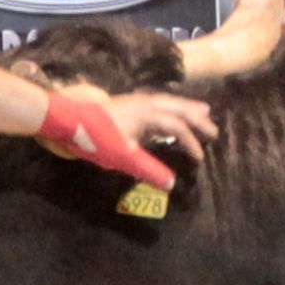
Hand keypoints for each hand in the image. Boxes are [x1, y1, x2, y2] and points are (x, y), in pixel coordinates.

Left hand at [34, 83, 215, 188]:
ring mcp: (139, 100)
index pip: (178, 125)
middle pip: (179, 107)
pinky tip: (173, 111)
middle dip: (198, 118)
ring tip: (204, 111)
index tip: (199, 157)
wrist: (70, 119)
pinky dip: (174, 106)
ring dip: (188, 108)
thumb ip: (149, 169)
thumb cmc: (97, 138)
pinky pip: (161, 102)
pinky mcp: (131, 102)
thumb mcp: (123, 156)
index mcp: (149, 113)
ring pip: (170, 102)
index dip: (191, 142)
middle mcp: (147, 102)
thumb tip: (172, 184)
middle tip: (214, 131)